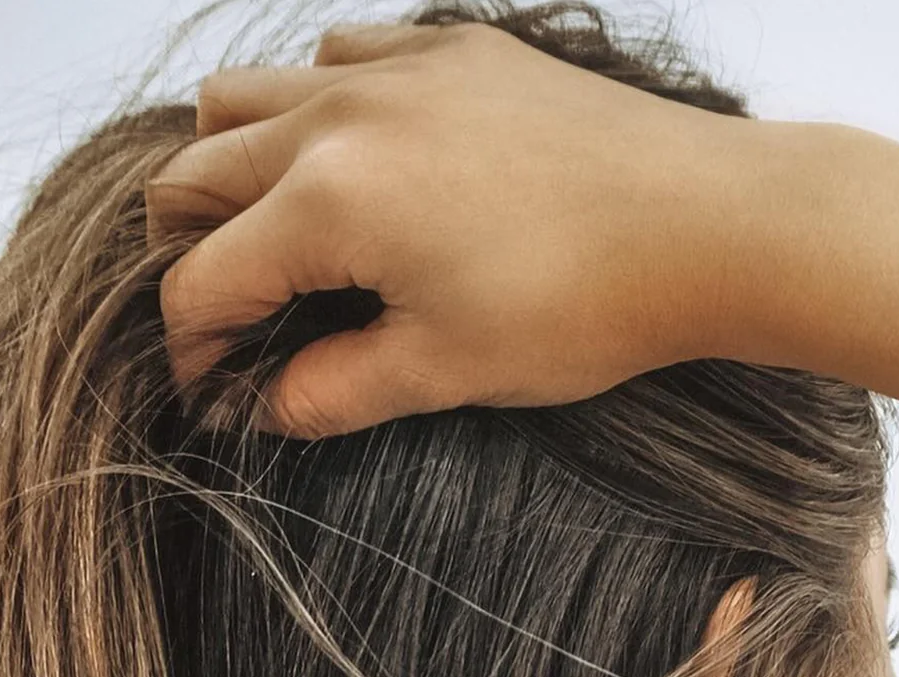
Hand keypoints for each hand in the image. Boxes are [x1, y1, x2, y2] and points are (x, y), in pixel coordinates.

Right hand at [146, 21, 747, 435]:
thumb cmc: (586, 306)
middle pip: (195, 169)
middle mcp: (339, 113)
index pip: (204, 279)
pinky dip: (316, 103)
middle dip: (190, 252)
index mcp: (328, 201)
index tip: (215, 389)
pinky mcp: (454, 48)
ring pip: (250, 90)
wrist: (707, 225)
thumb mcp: (449, 369)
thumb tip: (269, 407)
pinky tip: (360, 158)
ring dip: (233, 163)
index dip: (193, 349)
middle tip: (234, 315)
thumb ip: (338, 391)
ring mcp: (395, 66)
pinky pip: (341, 52)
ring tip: (276, 232)